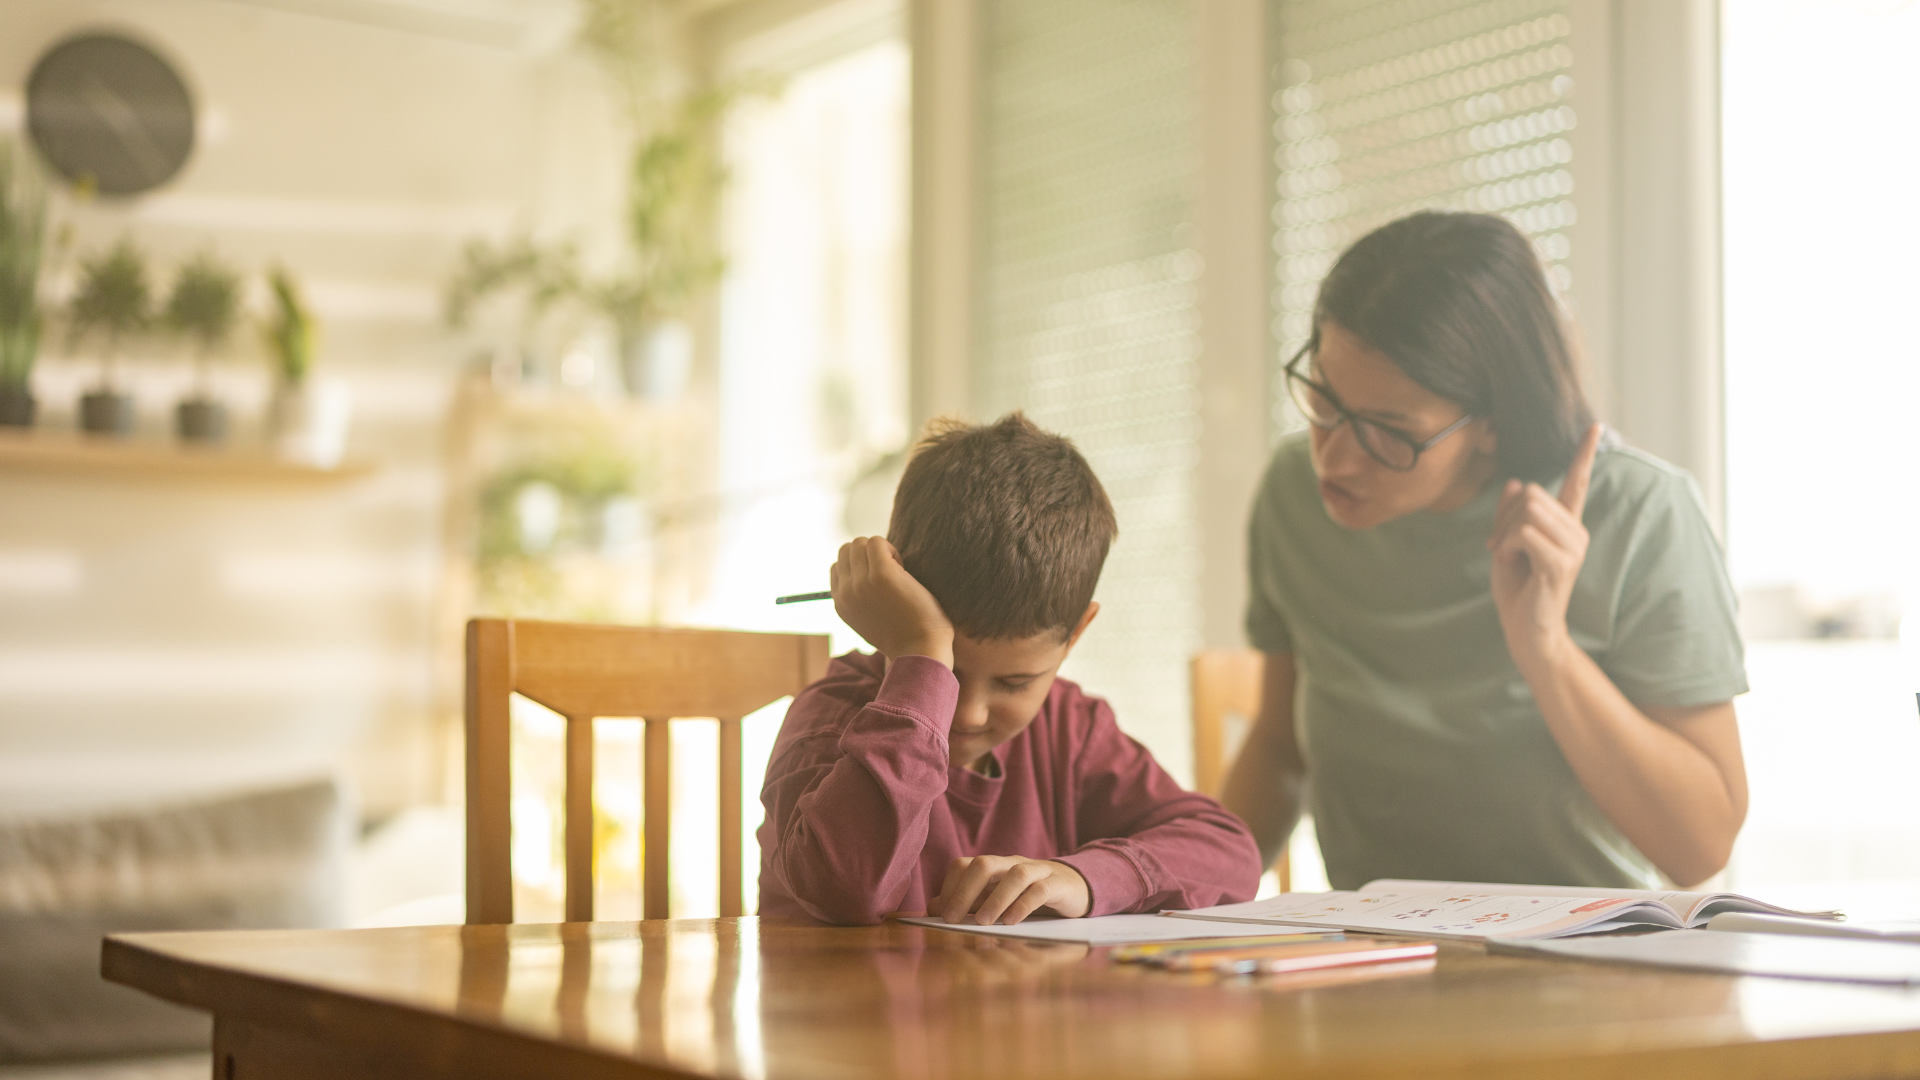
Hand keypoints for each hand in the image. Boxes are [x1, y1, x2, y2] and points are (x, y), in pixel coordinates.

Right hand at [831, 536, 953, 667]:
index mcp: (840, 604)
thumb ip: (859, 599)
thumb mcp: (869, 621)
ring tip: (897, 570)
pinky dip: (891, 549)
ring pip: (859, 543)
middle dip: (868, 555)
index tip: (879, 581)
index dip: (860, 566)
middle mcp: (846, 593)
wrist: (920, 650)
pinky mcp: (881, 574)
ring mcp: (861, 583)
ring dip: (880, 551)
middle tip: (889, 573)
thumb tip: (863, 573)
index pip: (837, 567)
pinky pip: (877, 541)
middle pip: (846, 550)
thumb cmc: (904, 636)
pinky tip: (903, 568)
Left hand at [933, 855, 1090, 924]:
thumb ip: (967, 901)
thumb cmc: (1027, 895)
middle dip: (965, 891)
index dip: (950, 887)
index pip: (964, 865)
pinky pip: (1040, 890)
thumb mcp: (995, 897)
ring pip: (1015, 875)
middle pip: (985, 863)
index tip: (942, 915)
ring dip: (996, 899)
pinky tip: (1011, 922)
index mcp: (994, 866)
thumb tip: (933, 908)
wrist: (1073, 887)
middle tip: (953, 919)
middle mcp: (1012, 864)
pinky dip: (1024, 905)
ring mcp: (1037, 871)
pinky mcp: (1058, 885)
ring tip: (982, 922)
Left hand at [1487, 424, 1601, 668]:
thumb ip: (1511, 513)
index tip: (1596, 427)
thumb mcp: (1506, 543)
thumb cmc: (1516, 587)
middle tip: (1500, 546)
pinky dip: (1509, 547)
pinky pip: (1525, 534)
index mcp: (1565, 525)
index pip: (1577, 482)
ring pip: (1528, 510)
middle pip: (1531, 494)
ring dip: (1505, 533)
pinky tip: (1515, 565)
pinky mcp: (1562, 563)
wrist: (1524, 628)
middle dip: (1504, 516)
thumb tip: (1517, 482)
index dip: (1584, 455)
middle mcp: (1575, 532)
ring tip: (1510, 557)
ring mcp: (1573, 547)